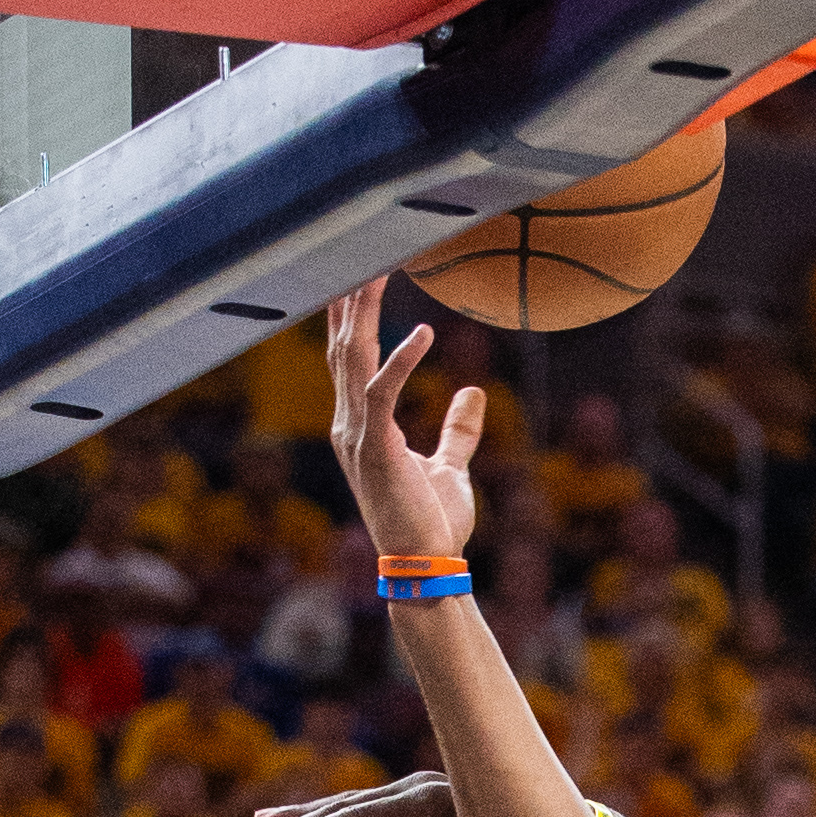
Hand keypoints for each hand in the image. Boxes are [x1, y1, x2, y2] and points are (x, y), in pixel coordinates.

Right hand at [327, 277, 482, 559]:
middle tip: (360, 251)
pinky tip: (423, 332)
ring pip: (351, 359)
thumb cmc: (434, 523)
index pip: (349, 359)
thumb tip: (474, 393)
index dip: (351, 317)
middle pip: (341, 348)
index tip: (359, 274)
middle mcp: (349, 425)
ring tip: (377, 270)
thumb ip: (458, 430)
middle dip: (348, 301)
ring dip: (362, 314)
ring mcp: (357, 436)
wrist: (427, 565)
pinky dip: (399, 361)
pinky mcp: (376, 449)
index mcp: (360, 426)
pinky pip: (380, 392)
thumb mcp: (450, 468)